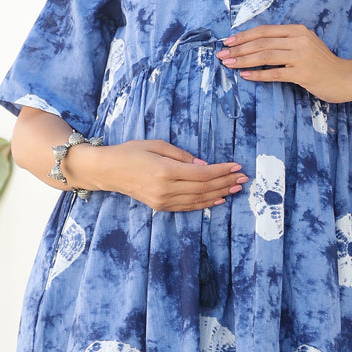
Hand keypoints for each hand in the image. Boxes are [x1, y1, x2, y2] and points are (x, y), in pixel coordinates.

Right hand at [66, 138, 247, 212]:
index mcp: (166, 171)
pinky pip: (188, 207)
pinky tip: (218, 200)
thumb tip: (204, 164)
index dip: (222, 171)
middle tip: (243, 178)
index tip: (237, 166)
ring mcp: (163, 201)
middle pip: (204, 188)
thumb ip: (181, 155)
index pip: (202, 173)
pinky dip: (205, 204)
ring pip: (198, 200)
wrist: (108, 171)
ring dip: (220, 194)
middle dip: (226, 182)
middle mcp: (166, 189)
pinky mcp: (160, 207)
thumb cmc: (131, 152)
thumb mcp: (156, 145)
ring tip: (236, 188)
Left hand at [216, 25, 351, 102]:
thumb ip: (286, 43)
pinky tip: (244, 75)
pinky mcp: (303, 74)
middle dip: (238, 48)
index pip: (265, 30)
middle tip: (221, 54)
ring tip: (228, 64)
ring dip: (243, 60)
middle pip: (262, 42)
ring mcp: (301, 56)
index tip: (228, 41)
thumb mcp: (305, 46)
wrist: (346, 78)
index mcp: (298, 30)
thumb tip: (257, 46)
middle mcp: (299, 40)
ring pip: (265, 56)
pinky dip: (258, 74)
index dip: (244, 36)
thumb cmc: (323, 64)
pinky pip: (275, 74)